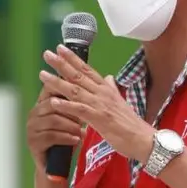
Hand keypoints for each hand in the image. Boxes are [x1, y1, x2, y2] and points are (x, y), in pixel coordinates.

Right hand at [25, 84, 87, 173]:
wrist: (56, 166)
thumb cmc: (66, 138)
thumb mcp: (71, 120)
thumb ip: (75, 105)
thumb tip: (95, 87)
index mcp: (42, 104)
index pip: (50, 88)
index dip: (66, 89)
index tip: (82, 94)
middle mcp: (34, 113)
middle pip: (53, 104)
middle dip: (71, 111)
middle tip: (84, 118)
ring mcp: (31, 128)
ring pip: (53, 120)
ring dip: (71, 126)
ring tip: (81, 131)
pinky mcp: (33, 142)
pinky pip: (50, 136)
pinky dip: (66, 137)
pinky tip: (75, 140)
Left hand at [39, 45, 154, 163]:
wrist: (143, 139)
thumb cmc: (131, 124)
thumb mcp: (120, 102)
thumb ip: (111, 88)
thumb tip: (108, 77)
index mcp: (106, 89)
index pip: (87, 70)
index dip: (73, 58)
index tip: (61, 48)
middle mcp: (102, 93)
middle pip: (79, 75)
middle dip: (62, 64)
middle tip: (48, 54)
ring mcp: (100, 105)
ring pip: (75, 90)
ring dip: (58, 82)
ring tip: (43, 75)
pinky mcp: (99, 119)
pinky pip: (79, 110)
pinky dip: (66, 105)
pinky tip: (53, 101)